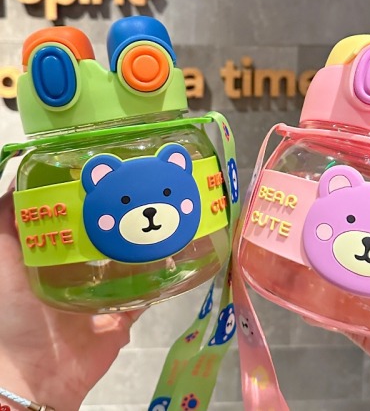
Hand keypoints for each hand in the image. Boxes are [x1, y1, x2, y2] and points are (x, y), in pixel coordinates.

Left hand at [0, 189, 142, 410]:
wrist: (38, 373)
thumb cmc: (16, 313)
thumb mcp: (3, 261)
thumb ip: (5, 226)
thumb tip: (16, 182)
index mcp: (56, 259)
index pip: (77, 224)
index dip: (91, 202)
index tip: (110, 177)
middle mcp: (81, 274)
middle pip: (106, 242)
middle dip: (123, 222)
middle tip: (144, 194)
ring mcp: (104, 296)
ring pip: (129, 266)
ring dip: (143, 248)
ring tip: (164, 219)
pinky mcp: (122, 317)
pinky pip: (145, 296)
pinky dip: (159, 282)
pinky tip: (173, 257)